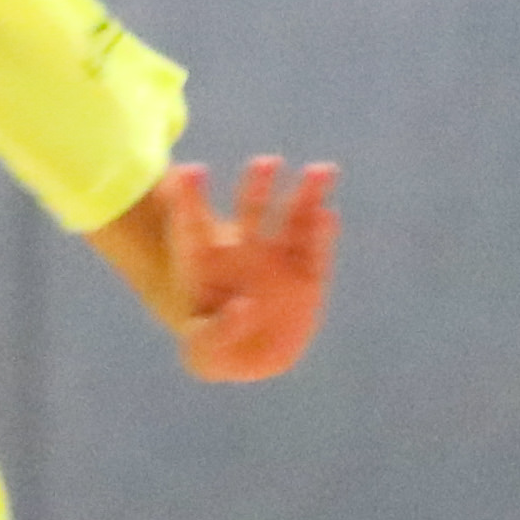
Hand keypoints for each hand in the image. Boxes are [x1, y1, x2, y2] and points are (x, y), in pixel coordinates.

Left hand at [152, 156, 336, 380]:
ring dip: (305, 195)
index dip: (192, 199)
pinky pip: (316, 253)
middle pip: (250, 211)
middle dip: (257, 186)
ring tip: (322, 171)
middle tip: (266, 164)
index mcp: (206, 262)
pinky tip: (328, 214)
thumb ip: (216, 333)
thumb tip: (246, 307)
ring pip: (292, 221)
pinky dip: (322, 233)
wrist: (249, 356)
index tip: (192, 173)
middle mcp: (245, 252)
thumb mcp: (202, 354)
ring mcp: (279, 262)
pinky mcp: (307, 279)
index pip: (195, 224)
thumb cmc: (215, 349)